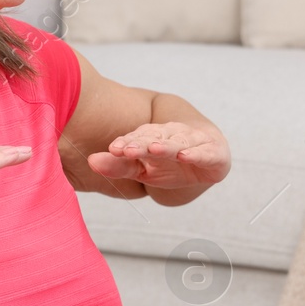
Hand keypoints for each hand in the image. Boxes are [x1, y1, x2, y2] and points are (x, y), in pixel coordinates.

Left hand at [86, 121, 229, 189]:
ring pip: (178, 142)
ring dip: (166, 146)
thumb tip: (90, 160)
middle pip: (156, 138)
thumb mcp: (143, 169)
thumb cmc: (170, 164)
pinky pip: (204, 153)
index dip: (126, 143)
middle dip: (141, 143)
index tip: (112, 149)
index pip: (138, 138)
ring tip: (153, 149)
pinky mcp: (214, 154)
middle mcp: (173, 135)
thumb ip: (118, 165)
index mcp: (153, 136)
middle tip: (126, 150)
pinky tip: (186, 156)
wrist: (210, 159)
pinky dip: (196, 153)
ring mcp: (194, 143)